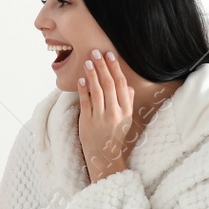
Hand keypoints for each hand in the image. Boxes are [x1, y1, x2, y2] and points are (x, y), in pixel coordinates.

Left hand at [77, 49, 133, 182]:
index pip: (122, 85)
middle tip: (96, 53)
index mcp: (127, 111)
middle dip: (102, 67)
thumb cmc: (114, 134)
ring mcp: (101, 118)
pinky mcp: (87, 122)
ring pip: (97, 91)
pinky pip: (85, 102)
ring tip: (88, 62)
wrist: (104, 155)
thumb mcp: (126, 119)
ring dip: (92, 74)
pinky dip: (83, 89)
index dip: (115, 69)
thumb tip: (128, 85)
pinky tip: (81, 79)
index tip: (110, 56)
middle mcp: (115, 113)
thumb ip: (128, 101)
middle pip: (109, 85)